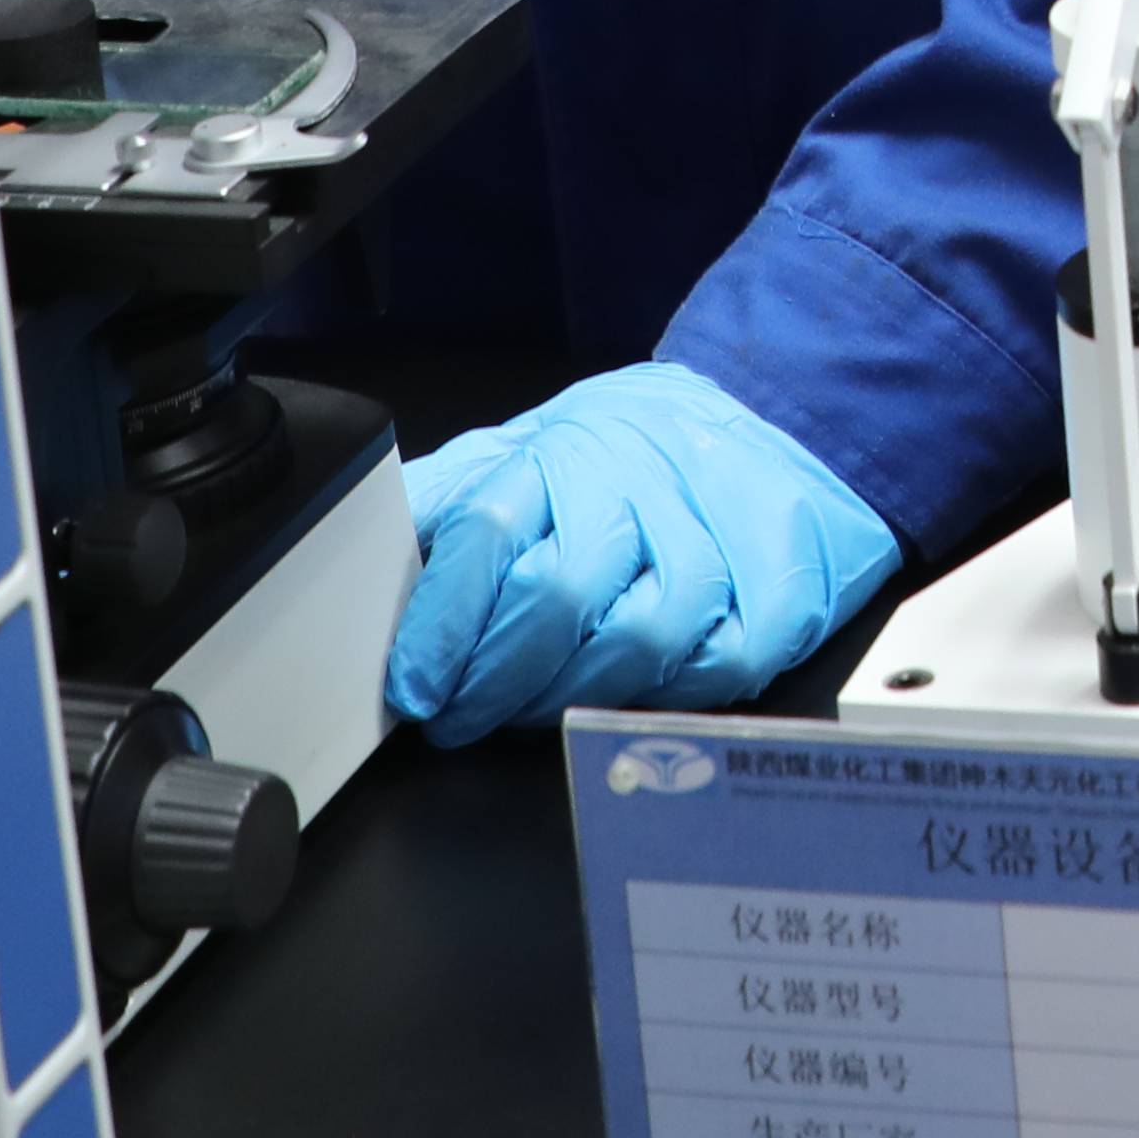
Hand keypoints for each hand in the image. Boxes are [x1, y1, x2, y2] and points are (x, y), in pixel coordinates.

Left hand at [383, 361, 899, 737]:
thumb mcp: (522, 450)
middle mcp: (638, 486)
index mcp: (562, 450)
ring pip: (636, 641)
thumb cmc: (629, 454)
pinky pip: (713, 669)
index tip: (415, 687)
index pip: (489, 531)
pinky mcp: (776, 591)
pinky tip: (630, 691)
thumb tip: (362, 548)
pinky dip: (665, 696)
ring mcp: (714, 537)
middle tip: (461, 719)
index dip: (443, 623)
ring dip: (570, 697)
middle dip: (495, 679)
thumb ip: (446, 499)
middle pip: (558, 594)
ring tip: (535, 711)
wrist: (772, 418)